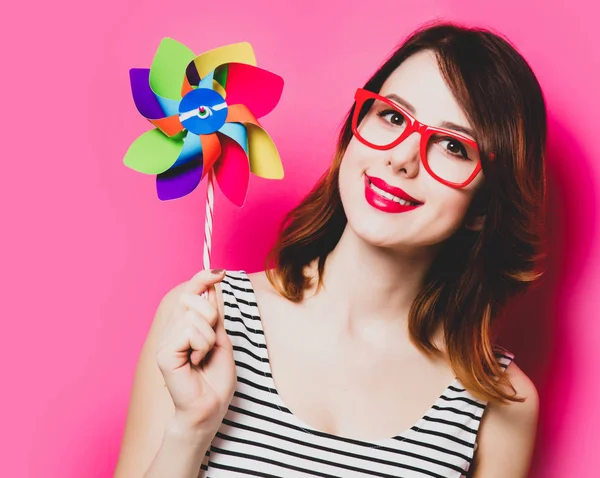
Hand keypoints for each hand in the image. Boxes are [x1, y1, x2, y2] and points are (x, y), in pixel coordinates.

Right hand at [156, 269, 235, 430]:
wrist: (209, 407)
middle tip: (211, 342)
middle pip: (195, 299)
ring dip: (209, 337)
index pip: (191, 292)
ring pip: (195, 316)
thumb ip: (214, 313)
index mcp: (184, 324)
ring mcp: (165, 339)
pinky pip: (190, 332)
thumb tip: (213, 284)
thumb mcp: (221, 338)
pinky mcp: (164, 352)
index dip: (203, 278)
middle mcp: (172, 328)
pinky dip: (202, 346)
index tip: (220, 271)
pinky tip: (195, 362)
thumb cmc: (215, 378)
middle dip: (212, 316)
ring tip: (203, 357)